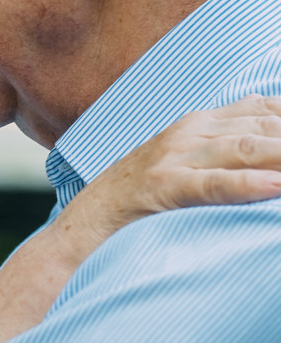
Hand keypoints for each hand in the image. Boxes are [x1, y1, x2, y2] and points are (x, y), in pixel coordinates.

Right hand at [61, 95, 280, 257]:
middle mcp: (191, 131)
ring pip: (248, 148)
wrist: (80, 232)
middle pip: (268, 126)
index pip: (268, 109)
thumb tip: (271, 165)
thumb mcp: (190, 170)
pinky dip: (247, 185)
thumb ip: (229, 159)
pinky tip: (276, 188)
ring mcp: (173, 156)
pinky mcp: (159, 188)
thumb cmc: (141, 208)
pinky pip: (210, 183)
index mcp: (201, 123)